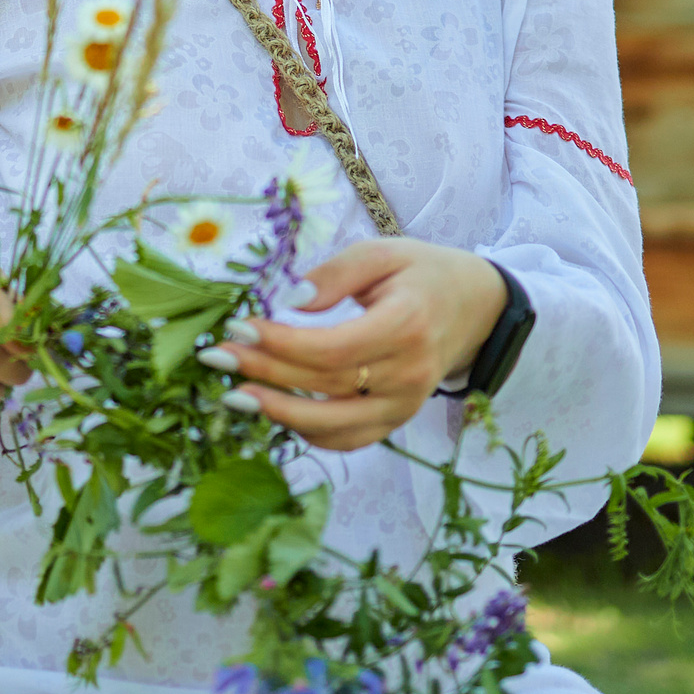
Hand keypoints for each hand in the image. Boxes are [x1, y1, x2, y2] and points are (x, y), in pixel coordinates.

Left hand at [205, 241, 508, 450]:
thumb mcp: (382, 253)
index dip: (280, 344)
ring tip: (232, 396)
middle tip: (216, 357)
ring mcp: (406, 405)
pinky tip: (274, 413)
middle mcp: (409, 374)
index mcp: (407, 325)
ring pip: (334, 424)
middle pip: (325, 385)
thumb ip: (334, 275)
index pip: (332, 348)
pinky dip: (309, 432)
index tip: (238, 328)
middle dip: (264, 372)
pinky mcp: (399, 421)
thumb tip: (288, 302)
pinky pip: (349, 439)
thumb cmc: (423, 273)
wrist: (476, 308)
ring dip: (278, 413)